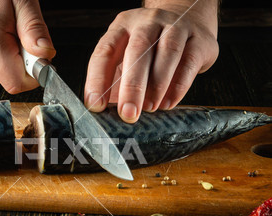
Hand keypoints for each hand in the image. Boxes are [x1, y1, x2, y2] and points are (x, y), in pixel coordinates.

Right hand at [0, 0, 55, 93]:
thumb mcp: (20, 0)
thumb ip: (34, 29)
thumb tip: (46, 54)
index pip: (17, 83)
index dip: (33, 74)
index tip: (36, 57)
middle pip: (11, 80)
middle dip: (21, 63)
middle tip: (16, 37)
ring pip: (1, 78)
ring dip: (8, 62)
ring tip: (1, 36)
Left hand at [84, 4, 218, 122]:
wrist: (189, 22)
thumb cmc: (150, 50)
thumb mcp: (126, 58)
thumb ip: (115, 82)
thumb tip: (105, 113)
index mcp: (121, 27)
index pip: (104, 51)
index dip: (97, 79)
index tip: (96, 105)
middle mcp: (147, 22)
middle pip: (137, 50)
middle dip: (131, 86)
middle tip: (128, 113)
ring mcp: (175, 27)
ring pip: (167, 52)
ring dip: (157, 85)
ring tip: (149, 108)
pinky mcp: (199, 39)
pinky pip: (189, 62)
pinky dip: (178, 86)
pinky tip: (168, 103)